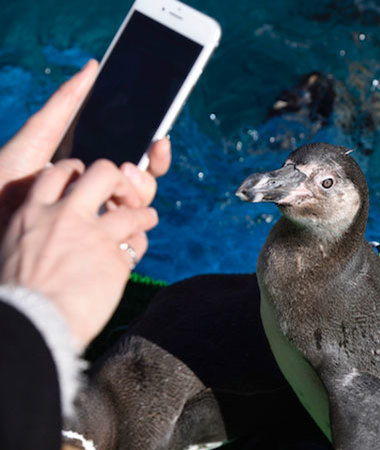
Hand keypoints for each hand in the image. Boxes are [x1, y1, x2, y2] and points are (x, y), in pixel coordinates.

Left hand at [0, 59, 171, 237]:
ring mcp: (99, 222)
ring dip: (138, 192)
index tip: (159, 139)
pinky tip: (117, 210)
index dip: (153, 151)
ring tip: (119, 184)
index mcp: (91, 169)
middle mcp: (100, 195)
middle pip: (143, 183)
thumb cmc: (3, 179)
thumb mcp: (36, 136)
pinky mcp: (95, 246)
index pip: (135, 160)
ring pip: (140, 207)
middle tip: (126, 168)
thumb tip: (92, 67)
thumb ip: (65, 104)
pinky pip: (128, 236)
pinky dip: (132, 221)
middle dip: (145, 173)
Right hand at [0, 159, 158, 346]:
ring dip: (143, 212)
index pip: (59, 173)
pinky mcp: (116, 260)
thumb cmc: (19, 296)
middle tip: (123, 194)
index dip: (77, 170)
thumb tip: (55, 228)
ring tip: (147, 217)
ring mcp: (95, 237)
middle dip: (119, 179)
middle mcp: (67, 217)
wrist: (32, 325)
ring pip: (132, 211)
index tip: (86, 178)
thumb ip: (37, 232)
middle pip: (105, 173)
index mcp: (34, 213)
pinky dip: (139, 243)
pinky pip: (137, 243)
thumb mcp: (14, 251)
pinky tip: (136, 249)